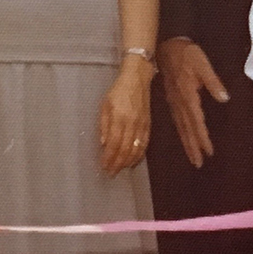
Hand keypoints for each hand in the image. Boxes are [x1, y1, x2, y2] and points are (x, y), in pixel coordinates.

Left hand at [99, 56, 153, 175]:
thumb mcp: (105, 105)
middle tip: (111, 173)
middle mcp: (132, 124)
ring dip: (127, 162)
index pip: (114, 144)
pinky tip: (133, 162)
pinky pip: (144, 144)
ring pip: (136, 149)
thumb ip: (104, 124)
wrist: (137, 80)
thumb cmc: (118, 91)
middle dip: (117, 164)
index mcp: (119, 118)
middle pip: (125, 150)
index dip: (109, 158)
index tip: (104, 167)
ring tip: (120, 170)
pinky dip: (139, 156)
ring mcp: (142, 126)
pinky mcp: (148, 126)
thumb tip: (103, 144)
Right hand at [158, 37, 226, 168]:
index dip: (202, 137)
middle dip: (193, 147)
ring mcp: (174, 103)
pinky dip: (182, 134)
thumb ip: (213, 82)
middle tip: (199, 164)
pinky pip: (177, 122)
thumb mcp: (202, 64)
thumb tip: (224, 98)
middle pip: (187, 130)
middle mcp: (180, 103)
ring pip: (181, 128)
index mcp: (188, 96)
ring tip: (193, 158)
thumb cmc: (187, 54)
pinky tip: (185, 140)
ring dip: (187, 144)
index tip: (208, 151)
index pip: (197, 121)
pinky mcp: (172, 101)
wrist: (166, 48)